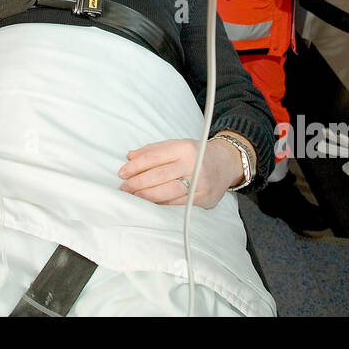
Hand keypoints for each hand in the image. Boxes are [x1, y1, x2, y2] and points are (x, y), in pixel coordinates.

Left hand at [117, 138, 240, 208]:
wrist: (226, 163)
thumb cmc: (196, 154)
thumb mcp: (177, 145)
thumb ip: (153, 150)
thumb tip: (130, 157)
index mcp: (184, 148)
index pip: (154, 157)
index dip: (136, 166)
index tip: (122, 172)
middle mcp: (193, 164)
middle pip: (160, 176)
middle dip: (138, 183)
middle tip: (124, 188)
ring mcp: (200, 182)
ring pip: (168, 191)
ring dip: (147, 196)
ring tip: (134, 196)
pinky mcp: (203, 198)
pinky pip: (178, 203)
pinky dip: (162, 203)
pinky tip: (150, 203)